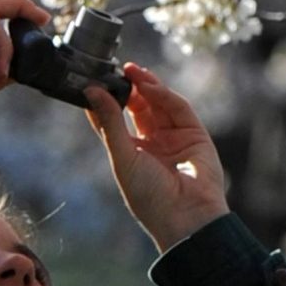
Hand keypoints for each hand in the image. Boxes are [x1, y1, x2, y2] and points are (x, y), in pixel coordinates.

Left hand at [85, 64, 229, 252]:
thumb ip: (110, 123)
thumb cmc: (150, 197)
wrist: (186, 216)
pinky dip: (163, 95)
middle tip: (116, 69)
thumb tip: (91, 92)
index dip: (106, 101)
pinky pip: (178, 108)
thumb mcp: (122, 157)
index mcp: (132, 154)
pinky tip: (149, 87)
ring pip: (158, 104)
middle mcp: (153, 143)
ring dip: (145, 86)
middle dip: (128, 88)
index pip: (115, 120)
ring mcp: (174, 138)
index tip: (93, 81)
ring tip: (131, 71)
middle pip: (138, 107)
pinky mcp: (194, 134)